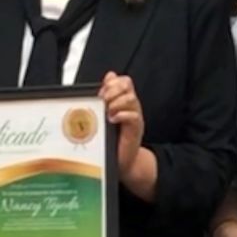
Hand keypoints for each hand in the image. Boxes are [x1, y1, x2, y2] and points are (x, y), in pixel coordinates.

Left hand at [100, 73, 153, 194]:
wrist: (123, 161)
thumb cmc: (113, 139)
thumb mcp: (106, 115)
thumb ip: (107, 96)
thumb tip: (110, 75)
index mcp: (124, 101)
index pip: (124, 81)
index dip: (112, 83)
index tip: (100, 93)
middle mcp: (131, 106)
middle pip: (127, 84)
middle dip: (112, 89)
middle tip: (103, 101)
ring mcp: (135, 116)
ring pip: (131, 98)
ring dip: (116, 103)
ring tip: (107, 113)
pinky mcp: (136, 129)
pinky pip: (133, 116)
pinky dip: (121, 115)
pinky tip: (112, 120)